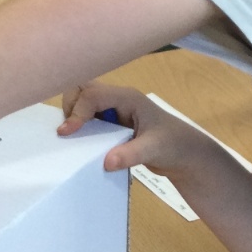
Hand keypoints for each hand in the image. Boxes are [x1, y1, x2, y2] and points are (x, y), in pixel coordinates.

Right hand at [58, 83, 207, 176]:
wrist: (184, 154)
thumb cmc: (174, 146)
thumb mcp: (154, 150)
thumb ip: (131, 155)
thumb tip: (106, 162)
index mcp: (127, 98)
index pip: (92, 95)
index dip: (77, 111)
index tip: (66, 133)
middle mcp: (117, 99)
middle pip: (82, 88)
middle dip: (70, 106)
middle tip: (70, 131)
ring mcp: (113, 110)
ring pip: (82, 100)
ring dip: (73, 115)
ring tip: (73, 136)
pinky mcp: (110, 122)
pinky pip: (87, 116)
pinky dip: (79, 125)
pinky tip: (81, 142)